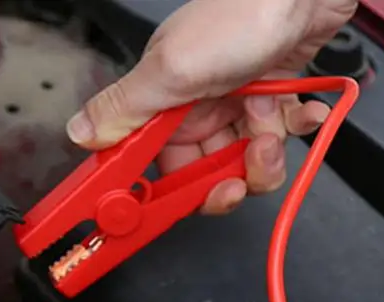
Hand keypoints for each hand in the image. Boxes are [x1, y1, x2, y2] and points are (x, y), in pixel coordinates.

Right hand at [67, 0, 356, 213]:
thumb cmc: (240, 15)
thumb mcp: (172, 70)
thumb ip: (128, 108)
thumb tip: (80, 132)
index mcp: (166, 102)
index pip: (163, 166)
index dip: (179, 190)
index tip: (196, 201)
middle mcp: (200, 106)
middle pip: (211, 172)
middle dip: (237, 173)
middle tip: (252, 154)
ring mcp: (237, 104)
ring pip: (249, 161)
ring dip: (269, 148)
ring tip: (274, 117)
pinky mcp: (273, 99)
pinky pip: (284, 135)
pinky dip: (297, 126)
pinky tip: (304, 110)